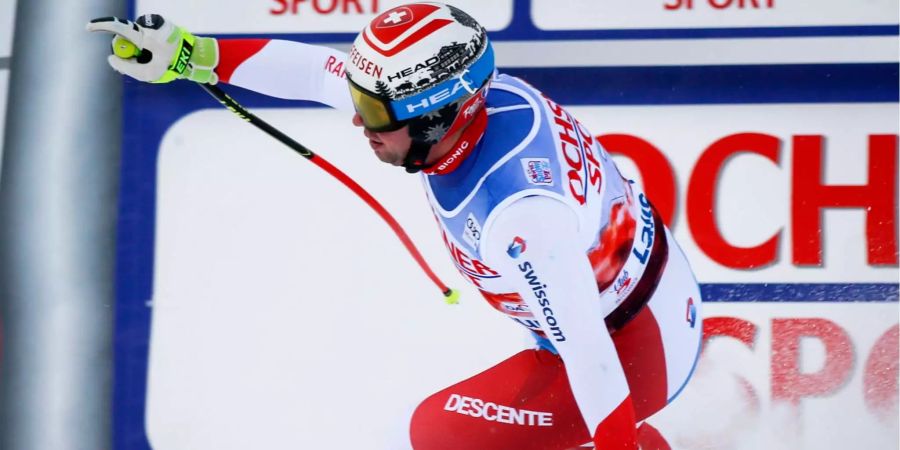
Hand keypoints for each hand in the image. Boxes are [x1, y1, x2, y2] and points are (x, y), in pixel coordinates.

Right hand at [86, 14, 218, 83]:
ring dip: (140, 47)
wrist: (194, 56)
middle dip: (127, 49)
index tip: (88, 28)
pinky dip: (147, 43)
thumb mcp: (148, 73)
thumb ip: (126, 68)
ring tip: (155, 56)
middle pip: (126, 36)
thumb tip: (111, 58)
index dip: (102, 27)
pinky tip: (159, 50)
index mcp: (147, 37)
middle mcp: (150, 26)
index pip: (120, 28)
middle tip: (139, 61)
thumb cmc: (172, 66)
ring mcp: (156, 22)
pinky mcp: (161, 22)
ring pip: (136, 36)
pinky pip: (145, 34)